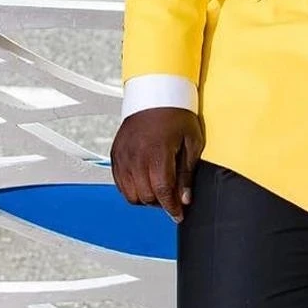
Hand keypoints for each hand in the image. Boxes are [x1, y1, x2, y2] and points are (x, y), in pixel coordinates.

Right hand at [110, 108, 202, 222]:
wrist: (156, 93)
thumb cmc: (177, 114)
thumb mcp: (192, 141)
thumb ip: (187, 172)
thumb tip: (185, 198)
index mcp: (157, 153)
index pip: (162, 192)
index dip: (172, 207)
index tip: (179, 214)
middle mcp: (136, 156)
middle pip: (146, 196)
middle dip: (161, 202)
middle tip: (173, 196)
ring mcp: (123, 156)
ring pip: (131, 194)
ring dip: (146, 197)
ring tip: (160, 188)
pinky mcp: (116, 154)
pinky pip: (120, 184)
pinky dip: (132, 189)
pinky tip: (145, 182)